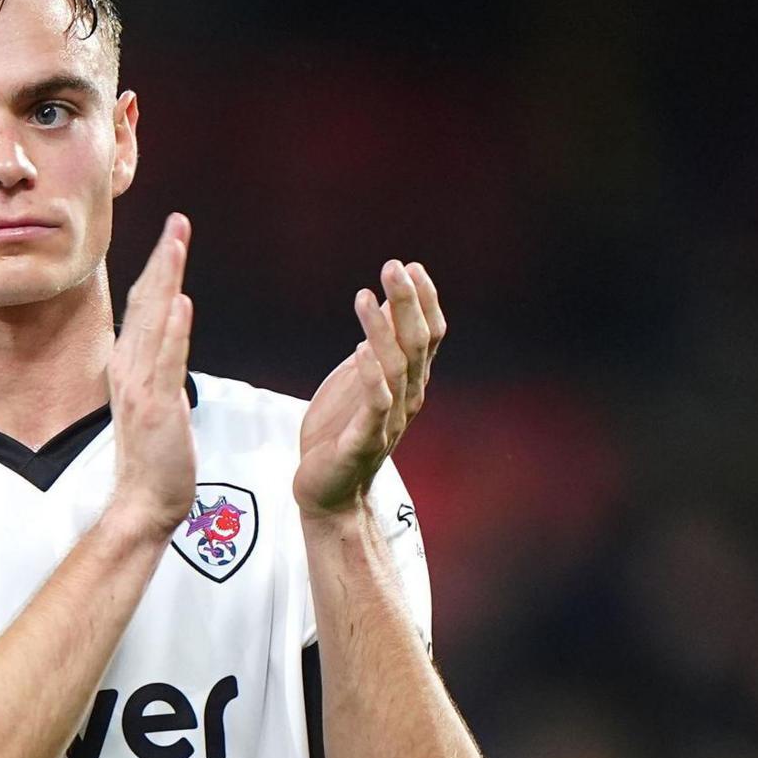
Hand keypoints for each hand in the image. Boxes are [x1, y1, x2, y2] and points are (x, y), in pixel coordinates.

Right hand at [106, 213, 197, 538]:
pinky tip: (180, 302)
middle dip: (163, 258)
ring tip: (177, 242)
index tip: (172, 234)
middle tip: (178, 221)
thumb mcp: (153, 400)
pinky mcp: (156, 406)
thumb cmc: (155, 455)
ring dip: (167, 279)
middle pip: (146, 301)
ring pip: (154, 320)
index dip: (158, 267)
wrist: (144, 500)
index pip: (144, 305)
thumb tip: (168, 338)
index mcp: (129, 364)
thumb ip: (156, 367)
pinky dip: (172, 331)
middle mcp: (129, 367)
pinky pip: (165, 361)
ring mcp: (141, 385)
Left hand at [293, 260, 444, 516]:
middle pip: (417, 343)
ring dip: (381, 329)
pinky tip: (360, 349)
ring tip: (365, 296)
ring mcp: (390, 421)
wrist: (328, 492)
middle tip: (394, 266)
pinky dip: (371, 376)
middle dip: (408, 302)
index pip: (429, 335)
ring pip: (396, 368)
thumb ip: (378, 346)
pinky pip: (375, 406)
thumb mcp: (358, 380)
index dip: (424, 301)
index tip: (412, 266)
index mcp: (409, 382)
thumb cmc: (341, 432)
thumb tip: (387, 301)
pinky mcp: (364, 441)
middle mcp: (408, 398)